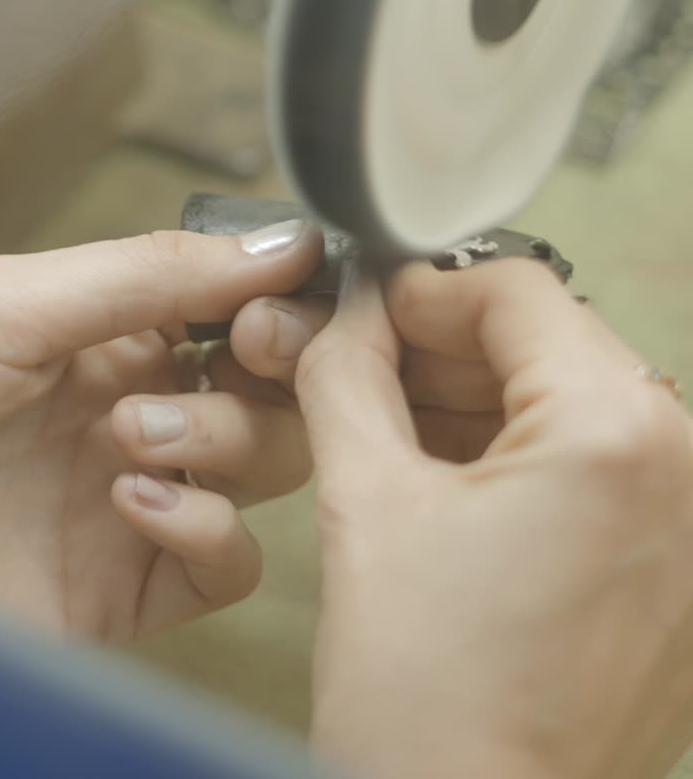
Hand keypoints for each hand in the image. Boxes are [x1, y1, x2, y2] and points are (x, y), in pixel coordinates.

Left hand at [0, 221, 320, 640]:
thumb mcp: (16, 305)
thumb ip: (152, 273)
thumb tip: (287, 244)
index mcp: (118, 332)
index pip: (245, 305)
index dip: (281, 298)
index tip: (276, 299)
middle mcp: (144, 408)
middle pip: (278, 387)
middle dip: (278, 367)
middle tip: (243, 350)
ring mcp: (144, 497)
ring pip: (269, 465)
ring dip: (226, 440)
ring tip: (132, 436)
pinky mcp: (134, 589)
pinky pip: (227, 566)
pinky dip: (206, 532)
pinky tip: (133, 506)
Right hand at [257, 260, 692, 778]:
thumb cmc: (430, 712)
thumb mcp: (365, 506)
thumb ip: (347, 375)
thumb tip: (345, 313)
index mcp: (617, 434)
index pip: (517, 293)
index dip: (424, 291)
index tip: (369, 309)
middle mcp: (684, 470)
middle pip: (550, 346)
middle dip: (447, 350)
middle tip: (365, 364)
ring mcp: (691, 527)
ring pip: (573, 408)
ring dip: (480, 403)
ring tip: (392, 424)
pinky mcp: (677, 576)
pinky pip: (599, 473)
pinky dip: (523, 460)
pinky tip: (445, 477)